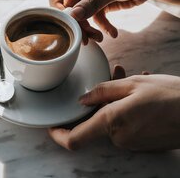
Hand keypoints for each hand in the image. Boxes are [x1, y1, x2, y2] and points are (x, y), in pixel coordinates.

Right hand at [48, 0, 179, 43]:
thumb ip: (93, 2)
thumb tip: (73, 16)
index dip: (56, 4)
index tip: (64, 19)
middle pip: (68, 5)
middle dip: (76, 22)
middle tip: (83, 36)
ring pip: (80, 15)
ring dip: (88, 28)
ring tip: (98, 38)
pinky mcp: (98, 4)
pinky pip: (94, 18)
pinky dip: (101, 27)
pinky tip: (112, 33)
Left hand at [48, 68, 179, 150]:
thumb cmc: (170, 96)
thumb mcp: (132, 85)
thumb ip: (102, 92)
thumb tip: (82, 100)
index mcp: (112, 123)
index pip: (75, 139)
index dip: (58, 134)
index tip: (51, 126)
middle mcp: (119, 138)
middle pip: (96, 120)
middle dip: (100, 100)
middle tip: (114, 76)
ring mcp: (132, 143)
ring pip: (112, 119)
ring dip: (116, 100)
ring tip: (132, 78)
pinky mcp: (142, 143)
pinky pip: (125, 124)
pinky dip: (126, 109)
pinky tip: (141, 92)